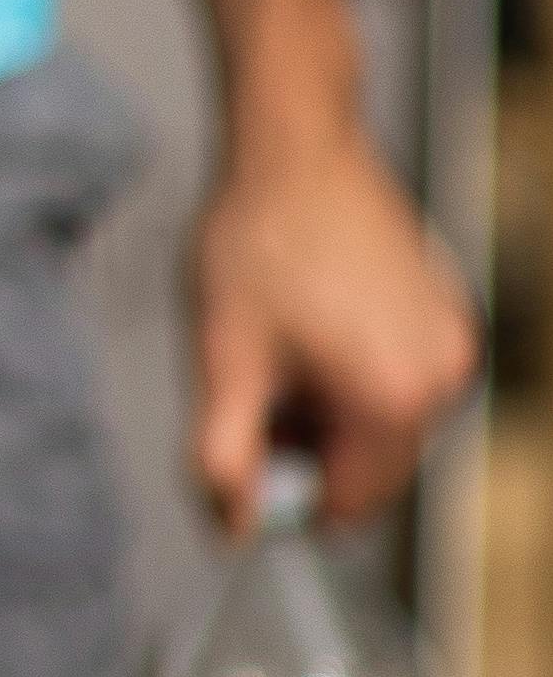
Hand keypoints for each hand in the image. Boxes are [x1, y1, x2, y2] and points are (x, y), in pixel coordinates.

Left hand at [189, 116, 480, 530]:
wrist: (296, 145)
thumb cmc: (257, 241)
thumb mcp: (222, 358)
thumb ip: (223, 456)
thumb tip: (228, 530)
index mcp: (391, 400)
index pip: (346, 508)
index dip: (284, 501)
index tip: (242, 464)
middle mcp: (443, 380)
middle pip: (372, 472)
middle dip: (309, 454)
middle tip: (252, 396)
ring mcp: (453, 345)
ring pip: (386, 427)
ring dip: (332, 415)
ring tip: (282, 351)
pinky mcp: (450, 314)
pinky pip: (403, 381)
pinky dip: (359, 377)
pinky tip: (315, 327)